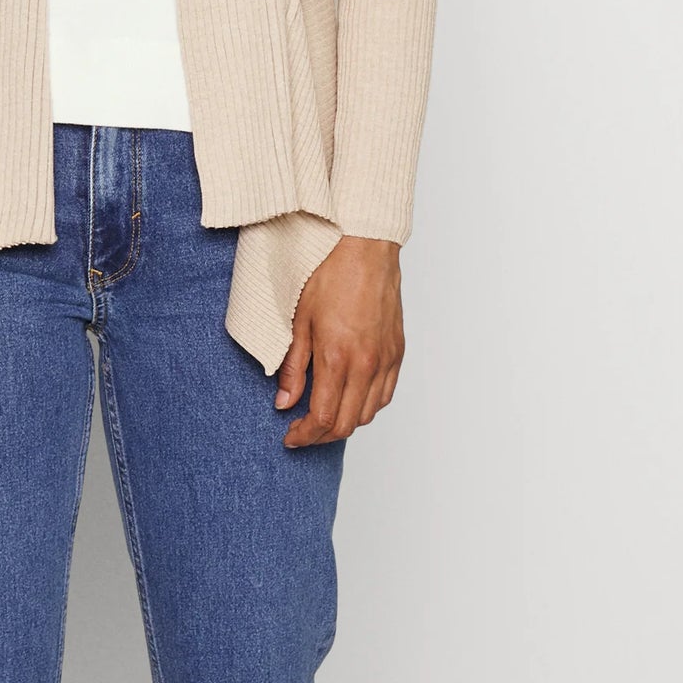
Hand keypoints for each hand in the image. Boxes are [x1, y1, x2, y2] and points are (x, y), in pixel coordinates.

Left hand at [275, 235, 404, 447]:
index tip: (290, 436)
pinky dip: (366, 405)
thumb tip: (284, 402)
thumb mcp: (299, 318)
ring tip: (323, 413)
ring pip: (368, 413)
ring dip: (344, 423)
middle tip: (301, 431)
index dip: (304, 436)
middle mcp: (367, 364)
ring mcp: (386, 359)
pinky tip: (350, 397)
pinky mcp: (397, 351)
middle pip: (347, 424)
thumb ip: (293, 365)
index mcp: (339, 357)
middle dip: (320, 436)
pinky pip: (385, 394)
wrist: (365, 246)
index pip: (324, 419)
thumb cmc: (330, 273)